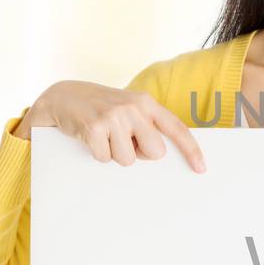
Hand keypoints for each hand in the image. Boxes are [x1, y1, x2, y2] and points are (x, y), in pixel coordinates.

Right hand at [16, 80, 205, 172]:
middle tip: (124, 140)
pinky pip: (105, 159)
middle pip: (155, 153)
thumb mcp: (129, 108)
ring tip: (104, 136)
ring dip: (115, 154)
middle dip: (140, 153)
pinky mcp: (94, 128)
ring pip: (128, 160)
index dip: (191, 150)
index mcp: (146, 103)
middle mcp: (133, 107)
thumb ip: (148, 125)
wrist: (62, 96)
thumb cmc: (101, 108)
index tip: (201, 169)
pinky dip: (97, 154)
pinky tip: (91, 138)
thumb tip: (162, 155)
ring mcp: (114, 117)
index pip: (176, 129)